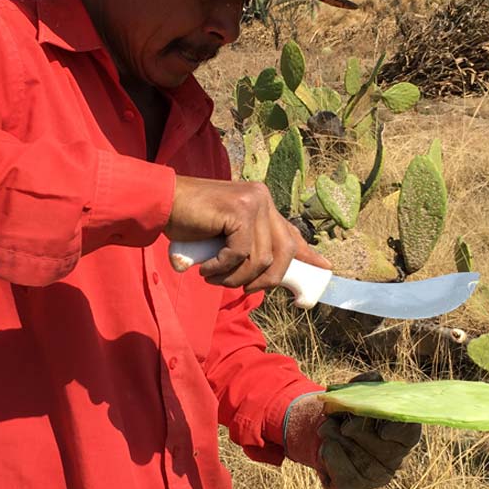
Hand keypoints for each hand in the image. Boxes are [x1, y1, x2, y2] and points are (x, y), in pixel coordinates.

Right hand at [164, 175, 329, 291]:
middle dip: (266, 280)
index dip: (309, 254)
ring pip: (261, 259)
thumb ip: (247, 246)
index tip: (326, 268)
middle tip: (243, 289)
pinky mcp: (238, 211)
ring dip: (236, 278)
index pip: (291, 233)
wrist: (162, 202)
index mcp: (263, 202)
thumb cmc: (189, 221)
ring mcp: (252, 203)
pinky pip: (240, 254)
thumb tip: (271, 276)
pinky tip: (206, 269)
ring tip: (214, 276)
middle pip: (283, 252)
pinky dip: (222, 269)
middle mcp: (263, 199)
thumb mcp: (225, 235)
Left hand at [284, 373, 420, 488]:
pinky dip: (330, 456)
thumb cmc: (349, 411)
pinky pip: (344, 475)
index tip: (383, 430)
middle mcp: (395, 458)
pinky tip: (327, 447)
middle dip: (356, 429)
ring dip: (337, 437)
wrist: (327, 431)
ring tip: (326, 428)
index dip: (398, 431)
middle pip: (381, 446)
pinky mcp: (355, 486)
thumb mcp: (357, 392)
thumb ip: (367, 383)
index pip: (410, 433)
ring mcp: (376, 475)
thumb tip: (373, 378)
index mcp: (401, 432)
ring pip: (361, 459)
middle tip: (342, 423)